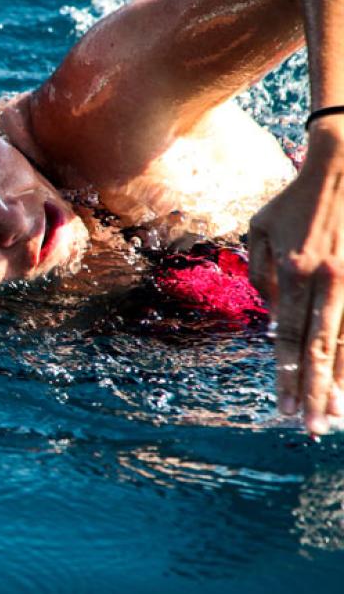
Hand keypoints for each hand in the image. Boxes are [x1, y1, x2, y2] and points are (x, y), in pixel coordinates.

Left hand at [249, 120, 343, 435]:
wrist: (343, 165)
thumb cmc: (293, 201)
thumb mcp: (259, 232)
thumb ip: (259, 277)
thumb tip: (273, 317)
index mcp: (293, 273)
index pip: (288, 338)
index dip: (286, 376)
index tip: (285, 409)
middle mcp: (327, 282)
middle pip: (321, 349)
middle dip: (315, 392)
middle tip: (313, 428)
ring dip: (343, 382)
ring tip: (338, 416)